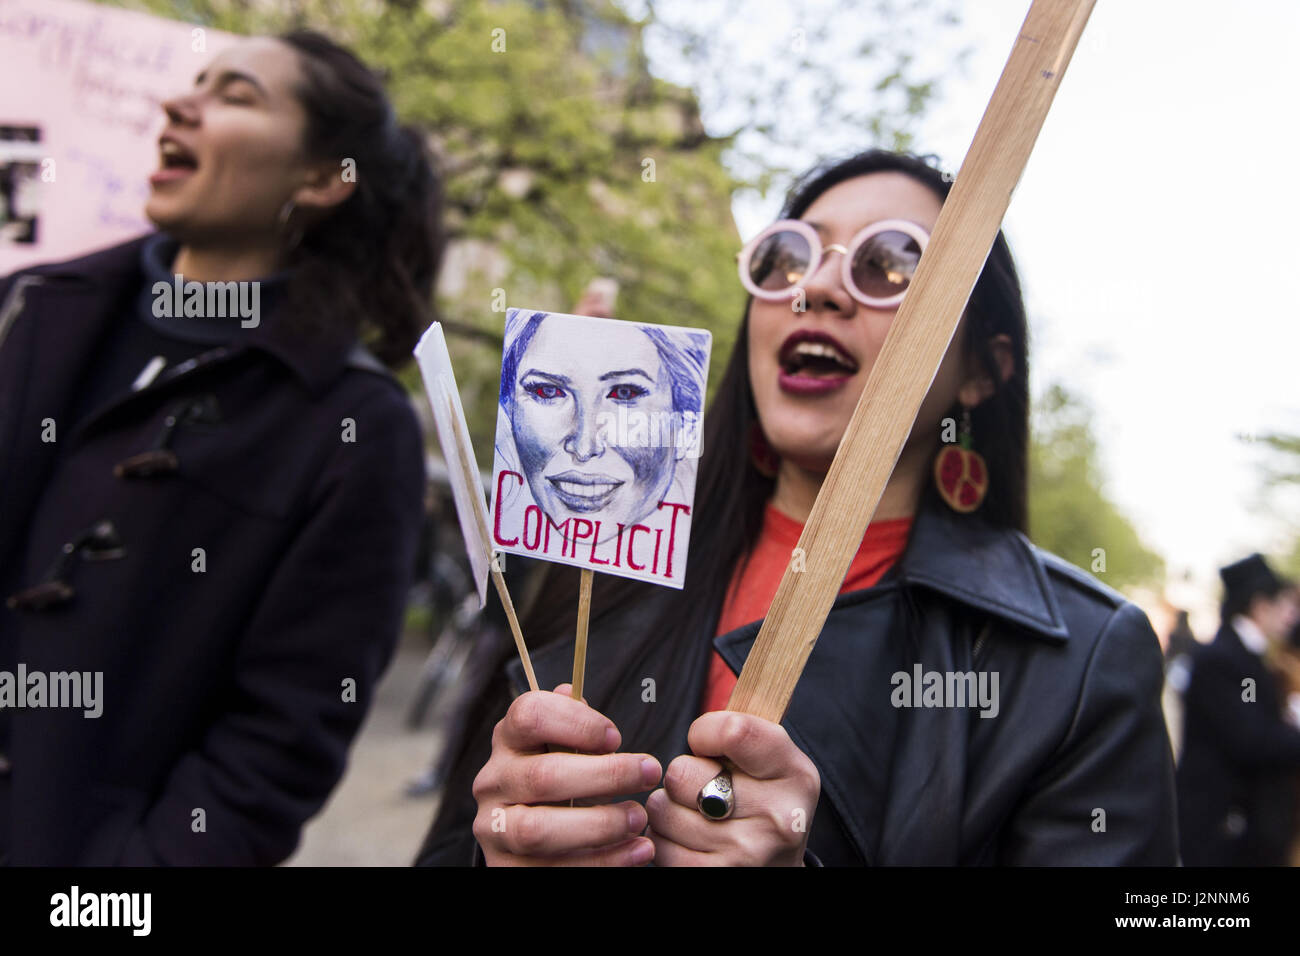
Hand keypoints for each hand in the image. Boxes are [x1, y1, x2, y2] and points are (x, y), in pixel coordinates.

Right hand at [472, 684, 661, 865]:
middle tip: (649, 772)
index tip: (615, 737)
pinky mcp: (506, 870)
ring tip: (639, 817)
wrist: (529, 842)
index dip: (576, 723)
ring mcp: (495, 830)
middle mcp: (493, 783)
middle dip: (606, 775)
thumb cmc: (558, 781)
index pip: (528, 715)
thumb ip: (569, 722)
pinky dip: (603, 862)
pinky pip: (554, 870)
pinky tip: (638, 850)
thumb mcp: (560, 747)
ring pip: (540, 829)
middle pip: (544, 776)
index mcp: (508, 741)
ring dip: (600, 824)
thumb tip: (571, 691)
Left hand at [646, 711, 819, 865]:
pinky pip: (657, 845)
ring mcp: (746, 854)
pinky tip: (688, 841)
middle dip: (682, 777)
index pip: (731, 730)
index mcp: (795, 774)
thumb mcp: (772, 762)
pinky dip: (663, 841)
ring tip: (696, 817)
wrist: (776, 870)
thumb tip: (737, 663)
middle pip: (682, 772)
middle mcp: (778, 818)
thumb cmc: (762, 803)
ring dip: (668, 810)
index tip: (706, 742)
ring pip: (662, 810)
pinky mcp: (715, 877)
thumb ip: (742, 730)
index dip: (704, 732)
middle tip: (705, 788)